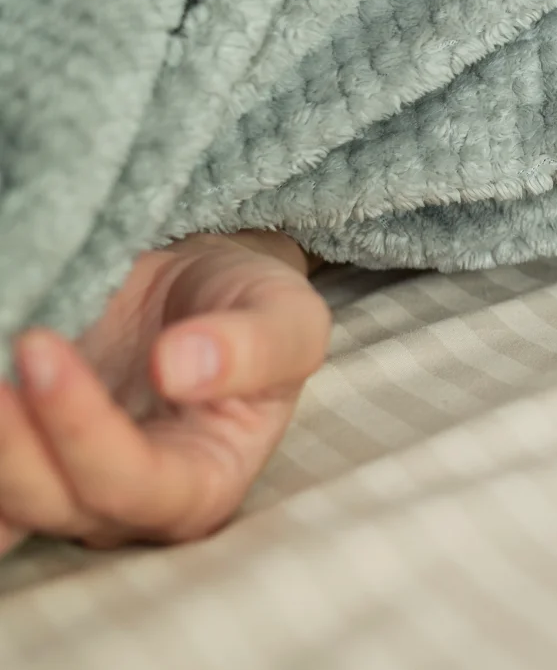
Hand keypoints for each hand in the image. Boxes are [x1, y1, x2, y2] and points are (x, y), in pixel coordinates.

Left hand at [0, 230, 328, 554]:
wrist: (197, 292)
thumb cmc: (250, 311)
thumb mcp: (287, 316)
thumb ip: (256, 346)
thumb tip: (179, 368)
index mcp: (205, 483)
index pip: (135, 485)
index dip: (82, 431)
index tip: (42, 348)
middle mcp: (125, 505)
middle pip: (50, 501)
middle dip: (12, 439)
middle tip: (7, 346)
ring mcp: (64, 488)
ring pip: (2, 503)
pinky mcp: (22, 461)